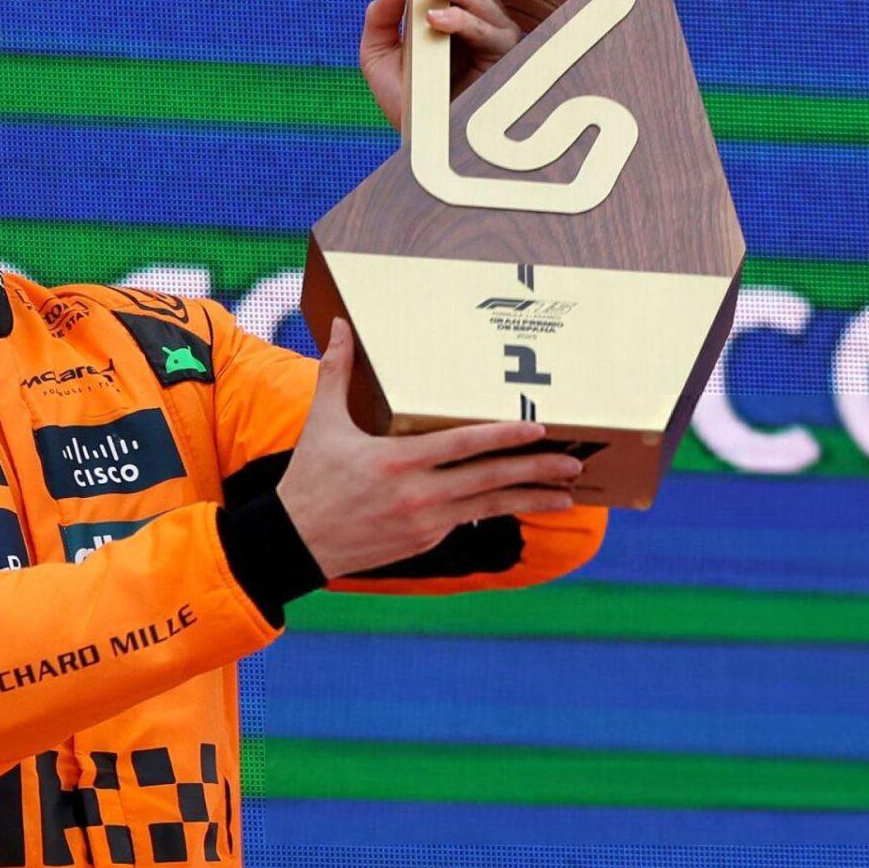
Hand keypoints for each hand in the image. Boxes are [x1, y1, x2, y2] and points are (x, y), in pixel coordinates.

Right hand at [276, 317, 581, 579]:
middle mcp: (418, 494)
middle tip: (573, 461)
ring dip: (531, 498)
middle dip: (536, 469)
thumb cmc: (310, 478)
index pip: (464, 445)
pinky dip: (499, 511)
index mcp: (397, 460)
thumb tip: (342, 326)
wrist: (295, 541)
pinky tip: (521, 504)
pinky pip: (470, 520)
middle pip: (490, 479)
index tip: (539, 428)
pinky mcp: (424, 541)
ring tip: (566, 493)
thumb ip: (336, 371)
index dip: (505, 436)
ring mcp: (425, 522)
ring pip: (489, 507)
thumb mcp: (323, 423)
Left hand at [358, 0, 525, 130]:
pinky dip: (461, 22)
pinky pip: (484, 32)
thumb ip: (380, 21)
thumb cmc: (405, 100)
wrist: (420, 144)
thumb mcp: (379, 56)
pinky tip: (435, 19)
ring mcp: (496, 38)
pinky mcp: (503, 61)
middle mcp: (483, 19)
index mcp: (459, 11)